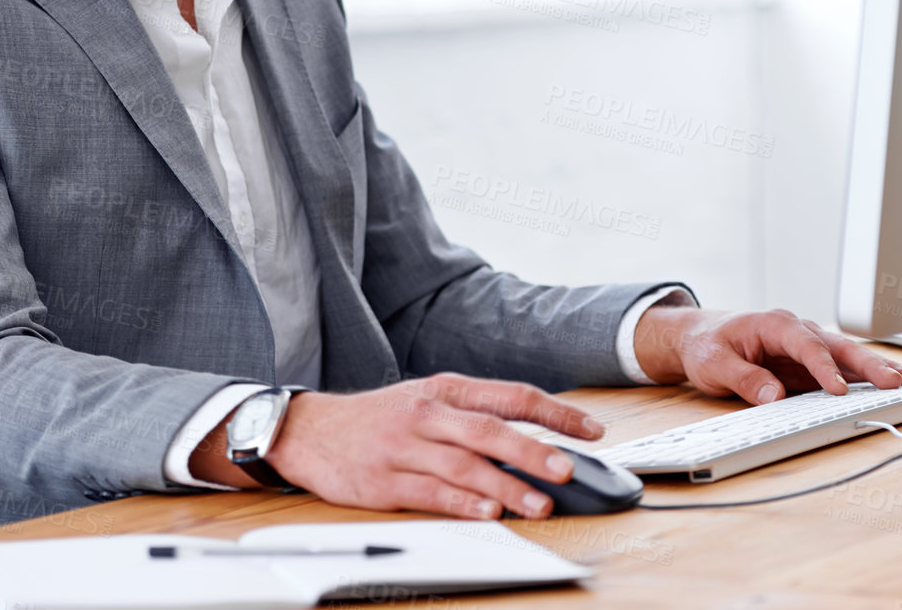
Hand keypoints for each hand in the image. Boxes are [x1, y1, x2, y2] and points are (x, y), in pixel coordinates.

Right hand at [264, 373, 603, 519]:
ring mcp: (404, 447)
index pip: (512, 395)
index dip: (555, 413)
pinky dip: (462, 503)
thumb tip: (535, 441)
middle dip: (534, 451)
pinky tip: (487, 513)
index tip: (591, 430)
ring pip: (464, 465)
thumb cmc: (380, 418)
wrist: (311, 430)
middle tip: (568, 471)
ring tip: (538, 504)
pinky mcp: (383, 480)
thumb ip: (475, 418)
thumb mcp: (428, 401)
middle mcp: (428, 414)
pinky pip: (429, 493)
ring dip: (505, 486)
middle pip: (490, 430)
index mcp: (446, 389)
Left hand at [632, 306, 901, 403]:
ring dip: (877, 368)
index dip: (823, 367)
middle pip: (838, 346)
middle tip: (896, 380)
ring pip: (847, 356)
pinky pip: (842, 369)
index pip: (805, 344)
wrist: (701, 338)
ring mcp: (807, 347)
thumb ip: (743, 378)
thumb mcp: (713, 363)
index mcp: (774, 324)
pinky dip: (865, 377)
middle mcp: (798, 331)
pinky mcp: (810, 364)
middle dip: (868, 363)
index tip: (838, 389)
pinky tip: (890, 384)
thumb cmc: (707, 345)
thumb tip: (773, 396)